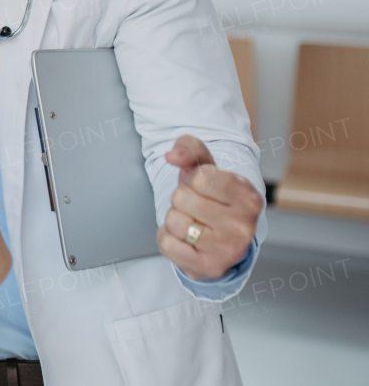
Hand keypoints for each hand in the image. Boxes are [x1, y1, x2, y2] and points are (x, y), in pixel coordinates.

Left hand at [158, 135, 262, 280]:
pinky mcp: (209, 268)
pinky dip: (167, 239)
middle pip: (181, 198)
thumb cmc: (213, 198)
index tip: (203, 188)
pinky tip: (184, 240)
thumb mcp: (206, 167)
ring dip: (174, 219)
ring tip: (192, 223)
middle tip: (196, 208)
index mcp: (248, 196)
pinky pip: (166, 244)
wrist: (221, 240)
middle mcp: (244, 225)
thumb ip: (190, 148)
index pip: (199, 177)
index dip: (192, 180)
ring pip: (173, 221)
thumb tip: (172, 155)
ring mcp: (228, 250)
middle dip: (181, 199)